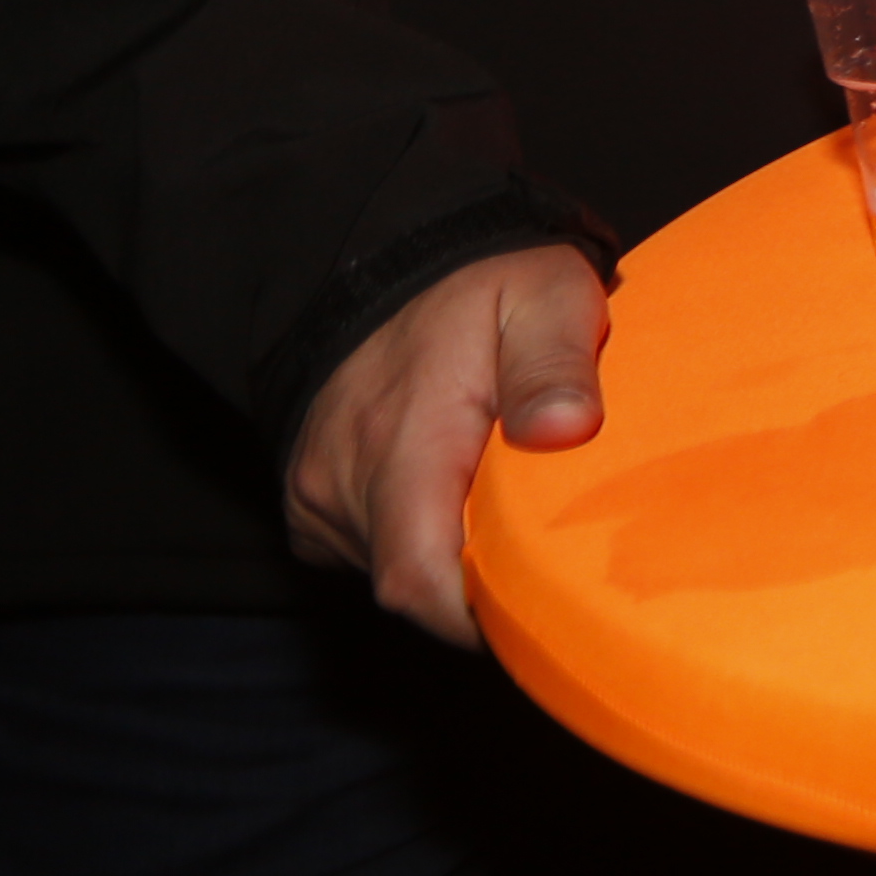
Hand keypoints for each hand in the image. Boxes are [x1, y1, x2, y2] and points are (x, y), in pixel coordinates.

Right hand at [283, 242, 612, 649]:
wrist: (391, 259)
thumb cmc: (481, 283)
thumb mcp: (542, 296)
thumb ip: (554, 364)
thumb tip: (567, 430)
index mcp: (403, 441)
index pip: (420, 578)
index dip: (477, 617)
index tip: (539, 610)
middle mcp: (343, 477)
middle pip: (413, 582)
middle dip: (479, 584)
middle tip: (547, 548)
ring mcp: (317, 492)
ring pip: (392, 566)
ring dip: (449, 553)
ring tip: (502, 501)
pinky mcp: (308, 499)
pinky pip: (364, 548)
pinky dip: (415, 536)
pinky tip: (456, 494)